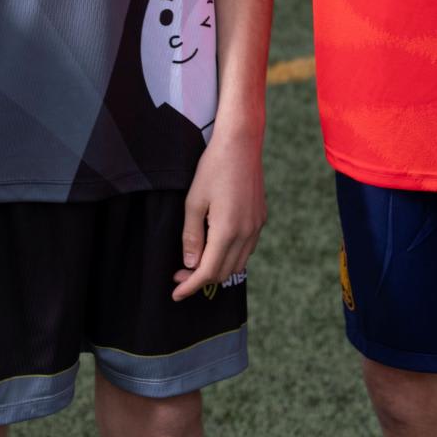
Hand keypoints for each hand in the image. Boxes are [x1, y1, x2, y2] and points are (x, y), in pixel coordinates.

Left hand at [172, 123, 266, 301]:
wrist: (241, 143)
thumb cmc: (213, 168)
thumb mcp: (194, 201)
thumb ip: (192, 236)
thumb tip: (191, 264)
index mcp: (228, 230)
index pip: (208, 272)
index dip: (190, 286)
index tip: (176, 293)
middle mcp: (246, 233)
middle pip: (224, 272)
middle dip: (201, 279)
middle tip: (180, 275)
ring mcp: (256, 226)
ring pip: (238, 263)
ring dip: (217, 270)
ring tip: (196, 264)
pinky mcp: (261, 218)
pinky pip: (247, 249)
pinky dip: (231, 257)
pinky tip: (216, 248)